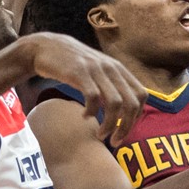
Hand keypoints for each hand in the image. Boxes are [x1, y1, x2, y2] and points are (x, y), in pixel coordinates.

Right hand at [24, 33, 147, 145]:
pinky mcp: (79, 72)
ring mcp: (96, 70)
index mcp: (119, 69)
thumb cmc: (73, 64)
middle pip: (131, 103)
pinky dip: (91, 112)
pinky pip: (93, 97)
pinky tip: (84, 116)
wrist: (46, 47)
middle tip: (114, 141)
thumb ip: (112, 84)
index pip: (141, 95)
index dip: (137, 116)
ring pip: (115, 103)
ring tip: (100, 134)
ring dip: (109, 124)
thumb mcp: (98, 70)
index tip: (125, 130)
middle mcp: (111, 68)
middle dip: (126, 127)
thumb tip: (125, 109)